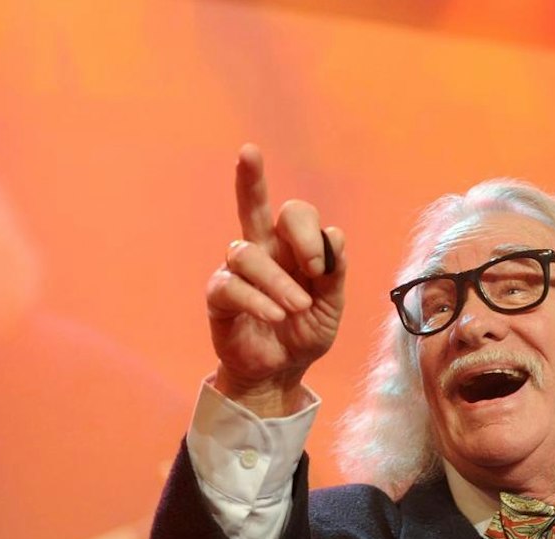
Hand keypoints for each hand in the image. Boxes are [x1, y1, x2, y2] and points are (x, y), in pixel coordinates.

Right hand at [204, 144, 345, 416]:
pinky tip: (275, 314)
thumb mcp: (331, 306)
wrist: (281, 371)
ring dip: (278, 280)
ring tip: (297, 307)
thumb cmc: (304, 333)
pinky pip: (230, 285)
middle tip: (249, 151)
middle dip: (249, 176)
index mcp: (290, 248)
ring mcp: (237, 273)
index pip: (294, 214)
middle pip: (252, 206)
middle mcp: (261, 252)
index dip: (308, 232)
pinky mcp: (219, 297)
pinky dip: (257, 299)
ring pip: (248, 254)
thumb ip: (334, 272)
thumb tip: (334, 234)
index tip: (321, 267)